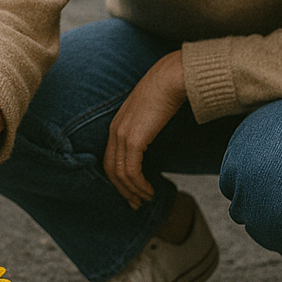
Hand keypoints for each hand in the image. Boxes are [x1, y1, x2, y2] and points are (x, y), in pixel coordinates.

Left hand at [104, 51, 185, 208]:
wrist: (171, 77)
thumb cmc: (167, 90)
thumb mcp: (151, 110)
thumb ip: (147, 123)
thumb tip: (154, 134)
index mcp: (117, 124)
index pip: (110, 159)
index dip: (118, 179)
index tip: (131, 192)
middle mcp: (115, 131)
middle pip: (111, 170)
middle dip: (122, 190)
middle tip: (135, 204)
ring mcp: (122, 135)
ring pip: (121, 174)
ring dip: (133, 191)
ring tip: (146, 200)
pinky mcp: (134, 140)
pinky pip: (132, 171)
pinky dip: (139, 185)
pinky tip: (149, 190)